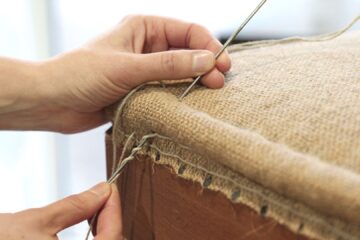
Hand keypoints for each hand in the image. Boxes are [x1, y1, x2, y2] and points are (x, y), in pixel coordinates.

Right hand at [0, 183, 122, 239]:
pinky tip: (89, 229)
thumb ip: (76, 206)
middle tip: (105, 198)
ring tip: (98, 210)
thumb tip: (101, 191)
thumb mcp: (37, 222)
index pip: (112, 238)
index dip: (115, 211)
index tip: (110, 190)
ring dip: (106, 232)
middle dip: (112, 222)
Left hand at [36, 15, 230, 132]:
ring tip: (209, 94)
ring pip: (178, 73)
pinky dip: (178, 97)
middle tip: (218, 83)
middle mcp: (146, 47)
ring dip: (192, 82)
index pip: (186, 31)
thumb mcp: (128, 67)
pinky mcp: (140, 90)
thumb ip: (168, 64)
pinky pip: (166, 91)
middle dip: (204, 65)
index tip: (221, 64)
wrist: (52, 102)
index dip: (207, 46)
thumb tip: (206, 60)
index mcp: (143, 28)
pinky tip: (188, 104)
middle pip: (186, 52)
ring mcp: (143, 70)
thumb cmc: (80, 75)